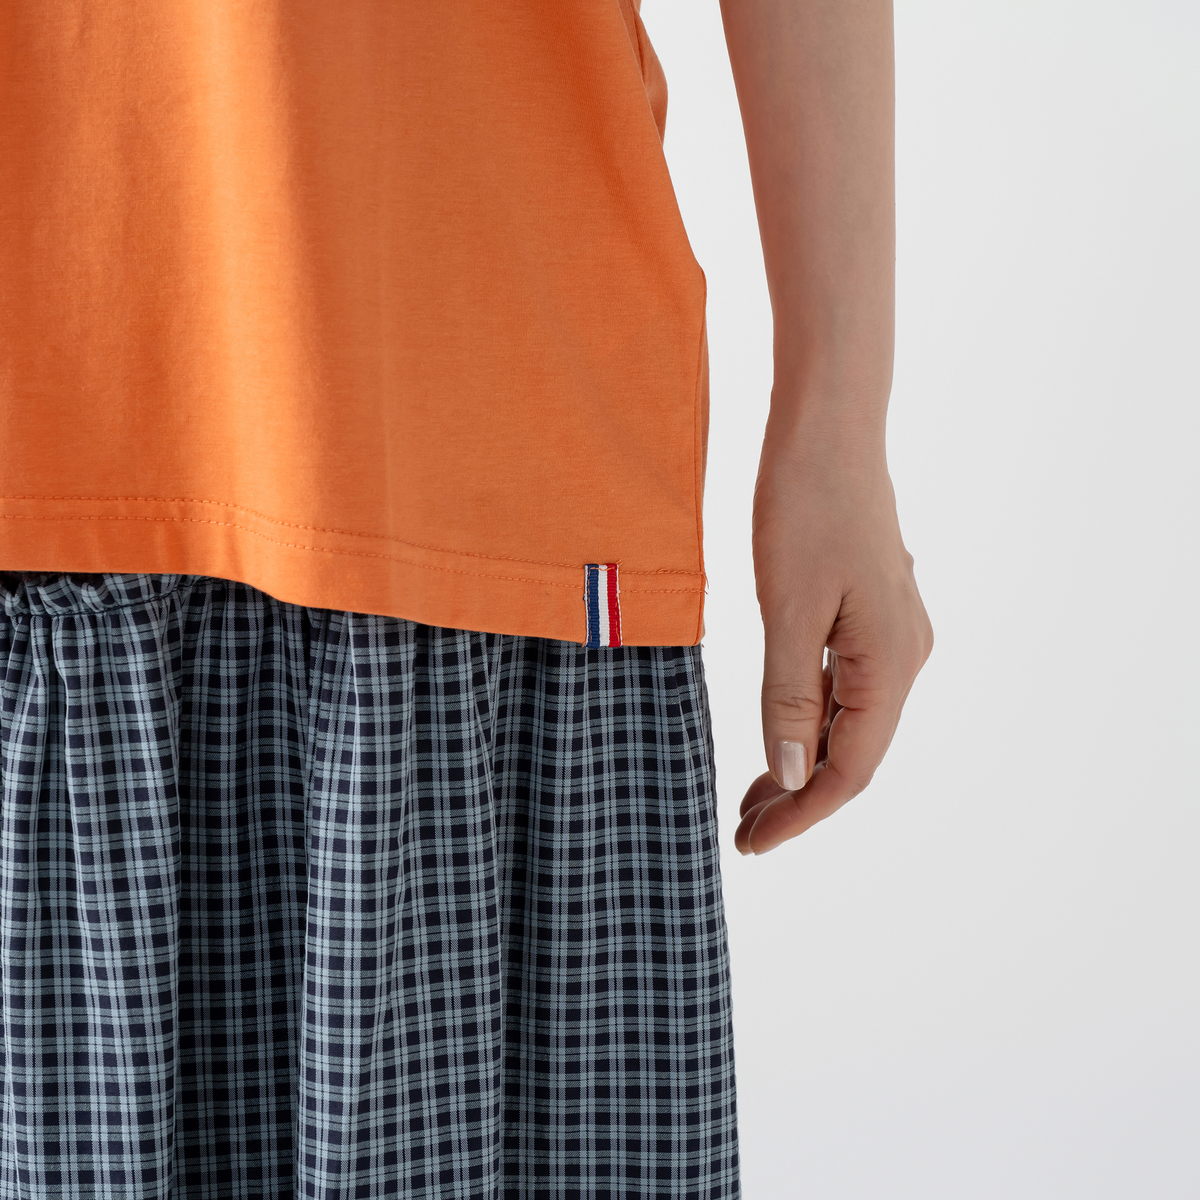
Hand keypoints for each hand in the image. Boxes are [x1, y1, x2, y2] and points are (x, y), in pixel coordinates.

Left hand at [735, 415, 933, 854]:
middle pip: (855, 753)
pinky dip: (809, 719)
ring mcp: (892, 635)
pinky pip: (844, 687)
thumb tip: (795, 778)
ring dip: (802, 761)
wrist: (829, 430)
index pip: (850, 770)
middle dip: (799, 797)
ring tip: (752, 794)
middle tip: (742, 828)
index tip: (751, 843)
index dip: (801, 815)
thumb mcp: (789, 611)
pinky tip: (779, 731)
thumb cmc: (807, 509)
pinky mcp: (871, 614)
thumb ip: (791, 699)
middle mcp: (904, 656)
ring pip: (849, 722)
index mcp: (892, 664)